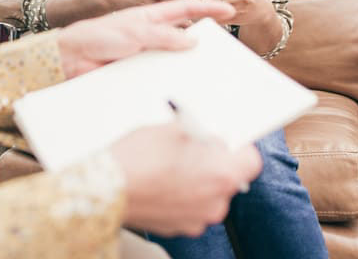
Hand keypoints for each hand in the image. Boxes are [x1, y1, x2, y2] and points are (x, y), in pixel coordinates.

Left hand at [55, 0, 236, 78]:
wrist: (72, 57)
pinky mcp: (139, 72)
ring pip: (175, 60)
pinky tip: (183, 89)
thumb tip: (192, 40)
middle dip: (204, 41)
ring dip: (188, 67)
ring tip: (209, 73)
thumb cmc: (99, 35)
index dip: (207, 8)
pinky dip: (171, 82)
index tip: (228, 8)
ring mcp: (146, 54)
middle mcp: (152, 35)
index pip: (185, 10)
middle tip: (225, 46)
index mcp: (152, 18)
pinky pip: (160, 77)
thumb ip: (163, 35)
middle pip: (184, 37)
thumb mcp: (135, 31)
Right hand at [111, 124, 261, 235]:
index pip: (251, 160)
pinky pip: (189, 208)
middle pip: (228, 178)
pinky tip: (161, 181)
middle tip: (191, 148)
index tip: (226, 140)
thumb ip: (201, 133)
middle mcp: (215, 203)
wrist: (106, 188)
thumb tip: (206, 137)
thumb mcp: (175, 129)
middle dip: (213, 163)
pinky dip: (180, 196)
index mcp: (223, 175)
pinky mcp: (177, 228)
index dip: (238, 147)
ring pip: (207, 194)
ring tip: (170, 165)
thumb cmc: (138, 158)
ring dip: (196, 180)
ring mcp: (196, 220)